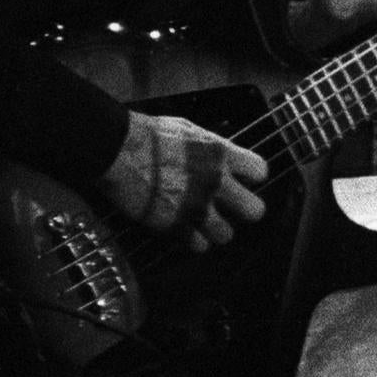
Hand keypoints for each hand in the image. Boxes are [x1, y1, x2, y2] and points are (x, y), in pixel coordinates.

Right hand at [95, 111, 269, 252]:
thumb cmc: (147, 135)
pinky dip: (192, 240)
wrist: (116, 149)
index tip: (243, 179)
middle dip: (245, 210)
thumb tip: (220, 156)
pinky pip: (198, 246)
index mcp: (221, 154)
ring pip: (226, 235)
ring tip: (204, 222)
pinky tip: (184, 229)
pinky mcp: (174, 225)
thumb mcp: (190, 131)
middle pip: (255, 210)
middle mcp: (215, 182)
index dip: (252, 177)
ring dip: (216, 230)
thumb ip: (211, 148)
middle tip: (232, 207)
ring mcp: (196, 206)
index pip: (260, 171)